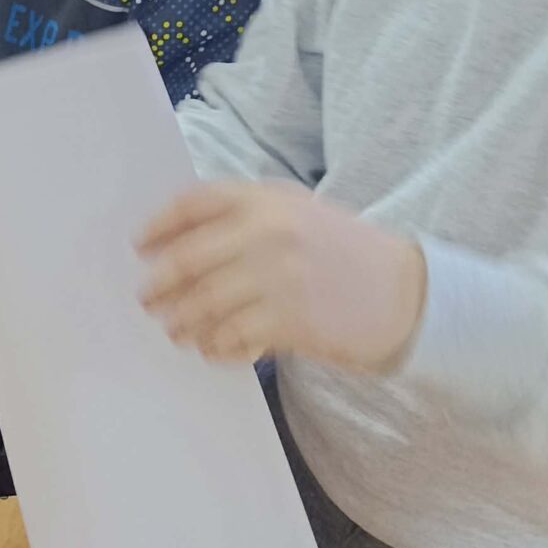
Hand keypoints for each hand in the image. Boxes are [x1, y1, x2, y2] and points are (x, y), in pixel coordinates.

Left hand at [137, 180, 426, 371]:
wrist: (406, 294)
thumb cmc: (345, 253)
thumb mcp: (300, 213)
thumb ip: (246, 215)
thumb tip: (178, 239)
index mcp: (267, 199)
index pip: (194, 203)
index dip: (159, 225)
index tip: (141, 246)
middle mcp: (268, 233)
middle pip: (187, 259)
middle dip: (159, 284)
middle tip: (147, 299)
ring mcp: (277, 278)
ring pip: (203, 304)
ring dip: (181, 321)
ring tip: (175, 329)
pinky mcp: (287, 321)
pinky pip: (230, 337)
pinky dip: (214, 345)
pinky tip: (212, 348)